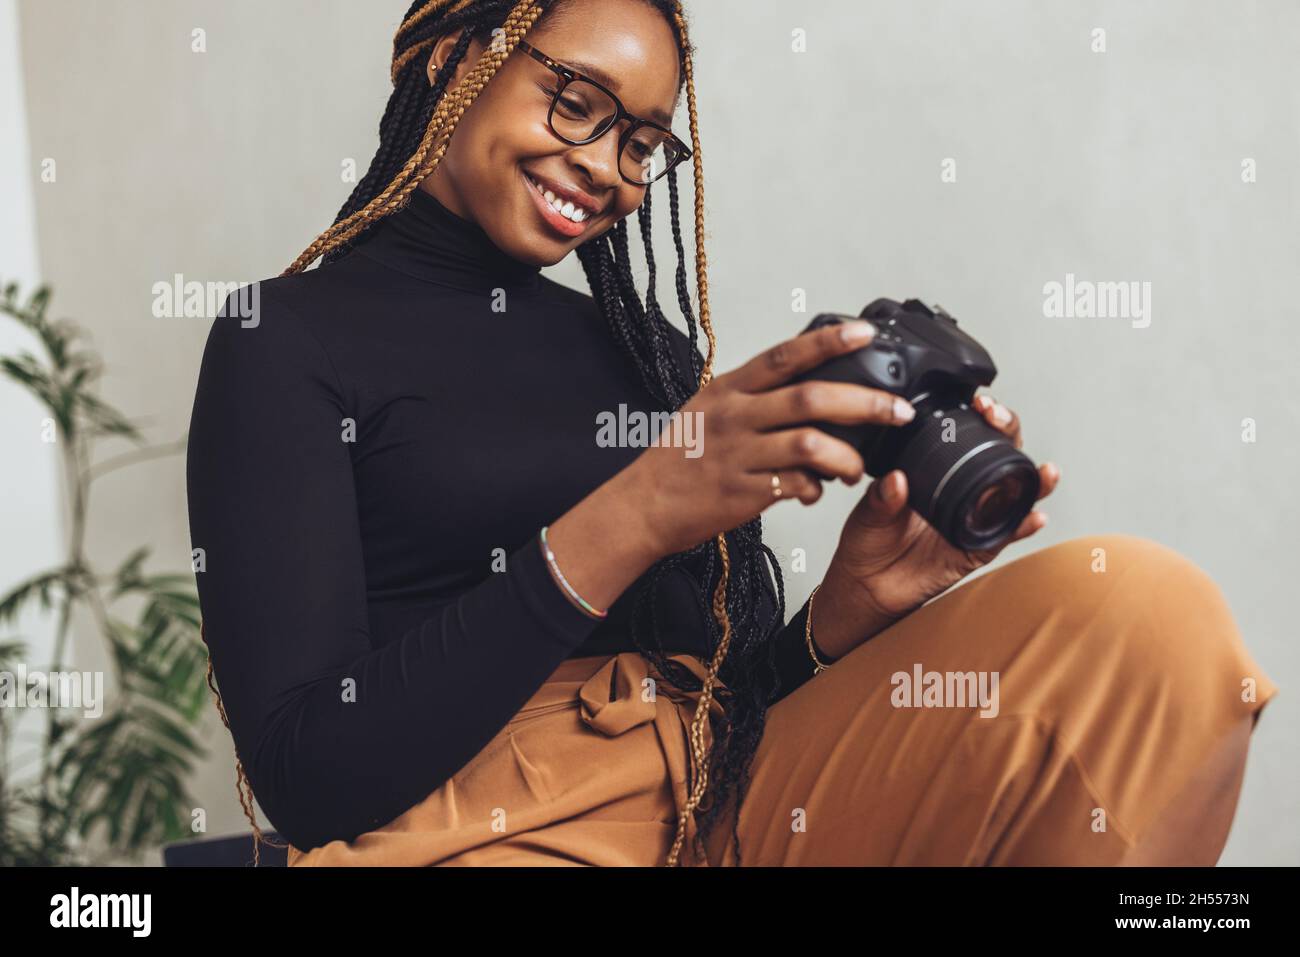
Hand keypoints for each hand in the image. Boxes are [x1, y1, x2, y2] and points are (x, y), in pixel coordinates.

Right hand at [623, 320, 917, 558]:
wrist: (642, 504)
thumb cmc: (679, 457)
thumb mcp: (709, 408)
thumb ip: (754, 394)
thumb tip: (808, 380)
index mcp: (729, 389)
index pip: (785, 356)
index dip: (828, 342)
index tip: (865, 333)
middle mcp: (734, 417)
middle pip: (810, 399)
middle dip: (865, 404)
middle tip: (898, 411)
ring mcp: (738, 455)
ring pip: (809, 446)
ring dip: (846, 457)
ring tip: (858, 468)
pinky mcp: (742, 493)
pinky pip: (795, 486)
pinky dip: (815, 489)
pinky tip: (816, 491)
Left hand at [809, 393, 1060, 659]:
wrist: (867, 585)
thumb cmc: (869, 541)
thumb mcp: (868, 513)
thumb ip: (881, 497)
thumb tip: (896, 480)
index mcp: (937, 471)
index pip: (967, 435)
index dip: (980, 417)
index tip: (979, 404)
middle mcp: (962, 490)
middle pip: (1000, 453)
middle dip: (1008, 432)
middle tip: (1000, 420)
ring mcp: (973, 518)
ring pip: (1014, 494)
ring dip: (1035, 482)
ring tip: (1045, 472)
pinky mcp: (976, 548)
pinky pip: (1006, 536)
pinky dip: (1023, 526)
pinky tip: (1034, 516)